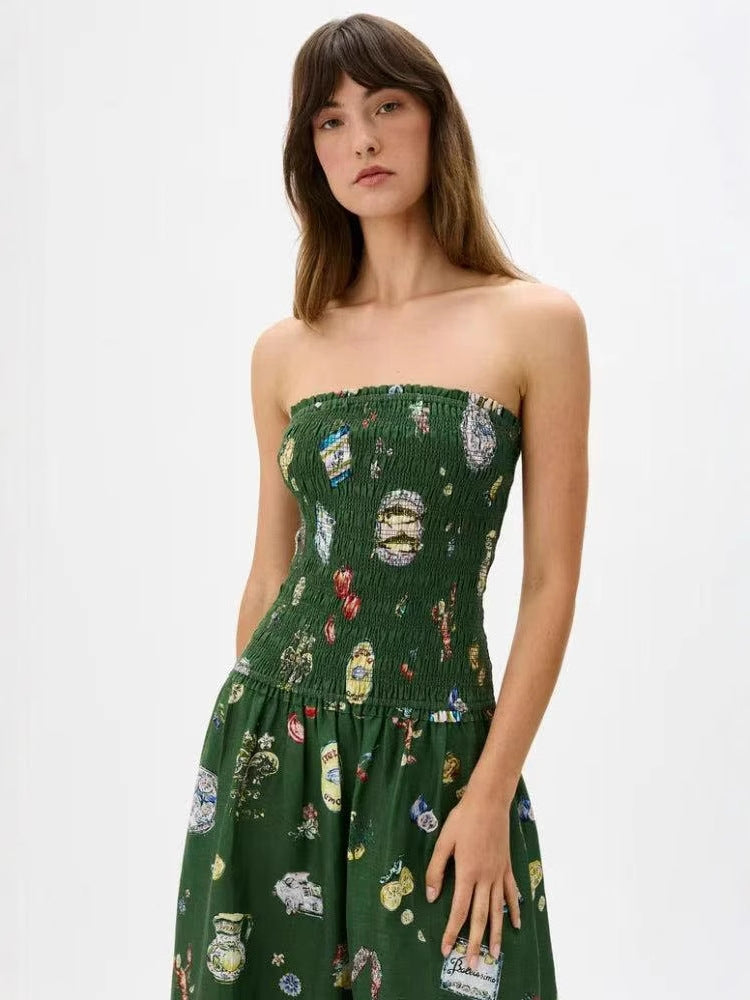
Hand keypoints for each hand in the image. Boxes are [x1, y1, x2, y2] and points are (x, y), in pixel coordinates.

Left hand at [424, 790, 520, 967]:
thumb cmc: (463, 819)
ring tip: (495, 955)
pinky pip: (511, 893)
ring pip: (498, 910)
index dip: (452, 931)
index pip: (458, 910)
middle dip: (475, 942)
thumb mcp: (443, 841)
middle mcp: (485, 878)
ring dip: (496, 934)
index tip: (446, 949)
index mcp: (467, 873)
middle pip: (481, 916)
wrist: (489, 802)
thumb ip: (435, 869)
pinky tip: (515, 925)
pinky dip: (514, 910)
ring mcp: (499, 874)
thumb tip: (431, 896)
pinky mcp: (507, 867)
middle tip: (473, 964)